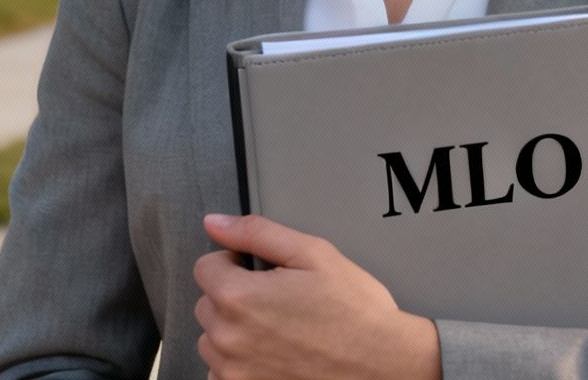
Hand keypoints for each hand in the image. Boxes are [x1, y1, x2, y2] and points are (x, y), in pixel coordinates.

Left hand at [194, 212, 440, 379]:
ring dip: (234, 330)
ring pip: (212, 339)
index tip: (264, 270)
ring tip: (279, 328)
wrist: (381, 363)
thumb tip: (216, 223)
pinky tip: (273, 353)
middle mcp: (227, 338)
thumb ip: (258, 233)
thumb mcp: (314, 254)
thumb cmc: (354, 311)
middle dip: (235, 295)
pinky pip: (222, 371)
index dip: (237, 261)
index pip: (206, 266)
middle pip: (207, 303)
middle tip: (280, 298)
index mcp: (239, 297)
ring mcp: (233, 370)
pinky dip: (240, 361)